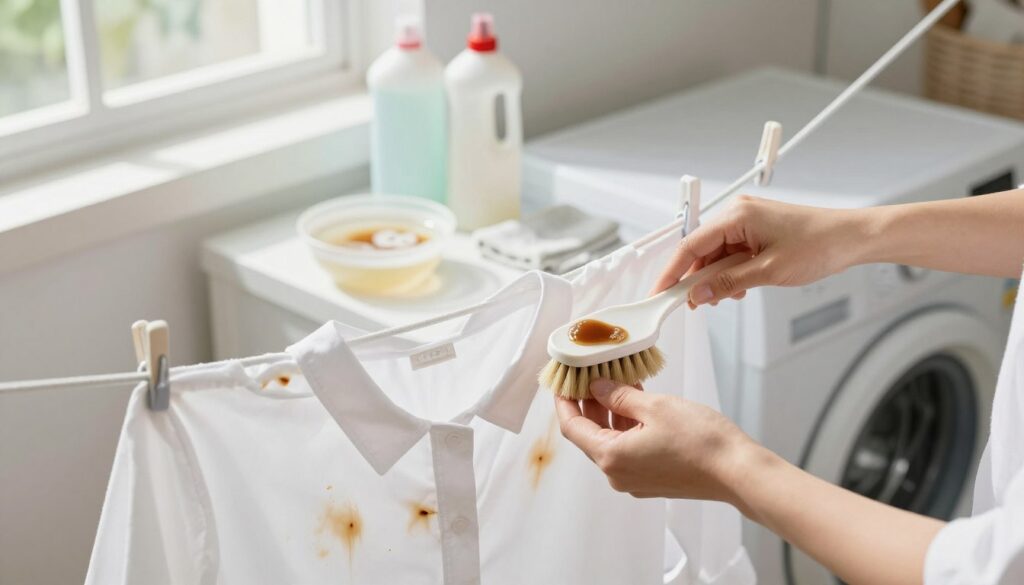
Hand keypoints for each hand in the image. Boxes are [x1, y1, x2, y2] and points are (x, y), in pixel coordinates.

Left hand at [554, 378, 753, 501]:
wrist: (738, 472)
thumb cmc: (701, 441)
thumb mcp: (654, 407)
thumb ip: (619, 396)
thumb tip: (596, 388)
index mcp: (611, 457)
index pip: (572, 427)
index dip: (565, 402)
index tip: (563, 382)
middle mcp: (618, 474)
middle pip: (590, 435)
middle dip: (590, 404)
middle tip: (593, 374)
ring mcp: (636, 480)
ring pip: (612, 440)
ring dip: (612, 412)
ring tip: (620, 382)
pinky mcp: (653, 479)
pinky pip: (630, 449)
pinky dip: (629, 426)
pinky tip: (639, 403)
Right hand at [652, 196, 865, 305]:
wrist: (852, 238)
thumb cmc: (820, 244)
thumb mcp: (769, 272)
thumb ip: (729, 283)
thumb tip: (699, 293)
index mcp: (737, 216)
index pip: (691, 246)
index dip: (672, 272)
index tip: (660, 293)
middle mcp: (738, 214)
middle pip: (701, 251)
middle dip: (698, 279)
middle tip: (696, 304)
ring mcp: (747, 221)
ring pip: (716, 255)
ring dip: (717, 278)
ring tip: (729, 296)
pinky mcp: (756, 231)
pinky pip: (731, 254)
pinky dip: (731, 273)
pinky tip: (739, 287)